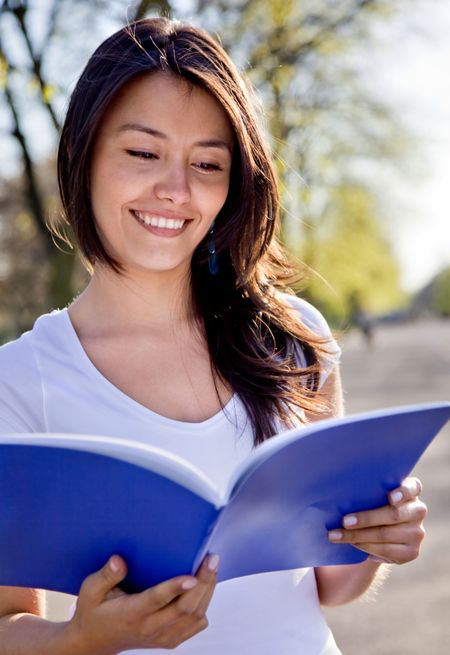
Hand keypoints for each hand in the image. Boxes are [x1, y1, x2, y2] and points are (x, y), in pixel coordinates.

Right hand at [64, 553, 218, 653]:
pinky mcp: (170, 640)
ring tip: (211, 565)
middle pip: (184, 609)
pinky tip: (205, 584)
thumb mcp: (90, 592)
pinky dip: (205, 604)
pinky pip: (196, 624)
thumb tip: (119, 560)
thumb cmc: (93, 612)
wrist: (95, 643)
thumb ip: (105, 576)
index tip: (191, 577)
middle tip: (211, 558)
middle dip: (203, 582)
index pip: (156, 601)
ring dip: (207, 591)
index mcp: (131, 614)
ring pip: (195, 617)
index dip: (175, 588)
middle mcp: (150, 628)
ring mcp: (162, 637)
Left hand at [328, 477, 426, 563]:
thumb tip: (339, 493)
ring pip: (385, 534)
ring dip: (358, 536)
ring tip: (337, 535)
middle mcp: (418, 510)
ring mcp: (417, 532)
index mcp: (411, 491)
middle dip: (366, 518)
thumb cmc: (371, 505)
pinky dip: (365, 547)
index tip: (390, 498)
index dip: (402, 492)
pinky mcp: (412, 552)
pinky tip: (351, 544)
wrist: (379, 532)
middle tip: (344, 521)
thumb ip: (367, 491)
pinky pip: (385, 551)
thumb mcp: (372, 495)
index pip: (412, 487)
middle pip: (393, 514)